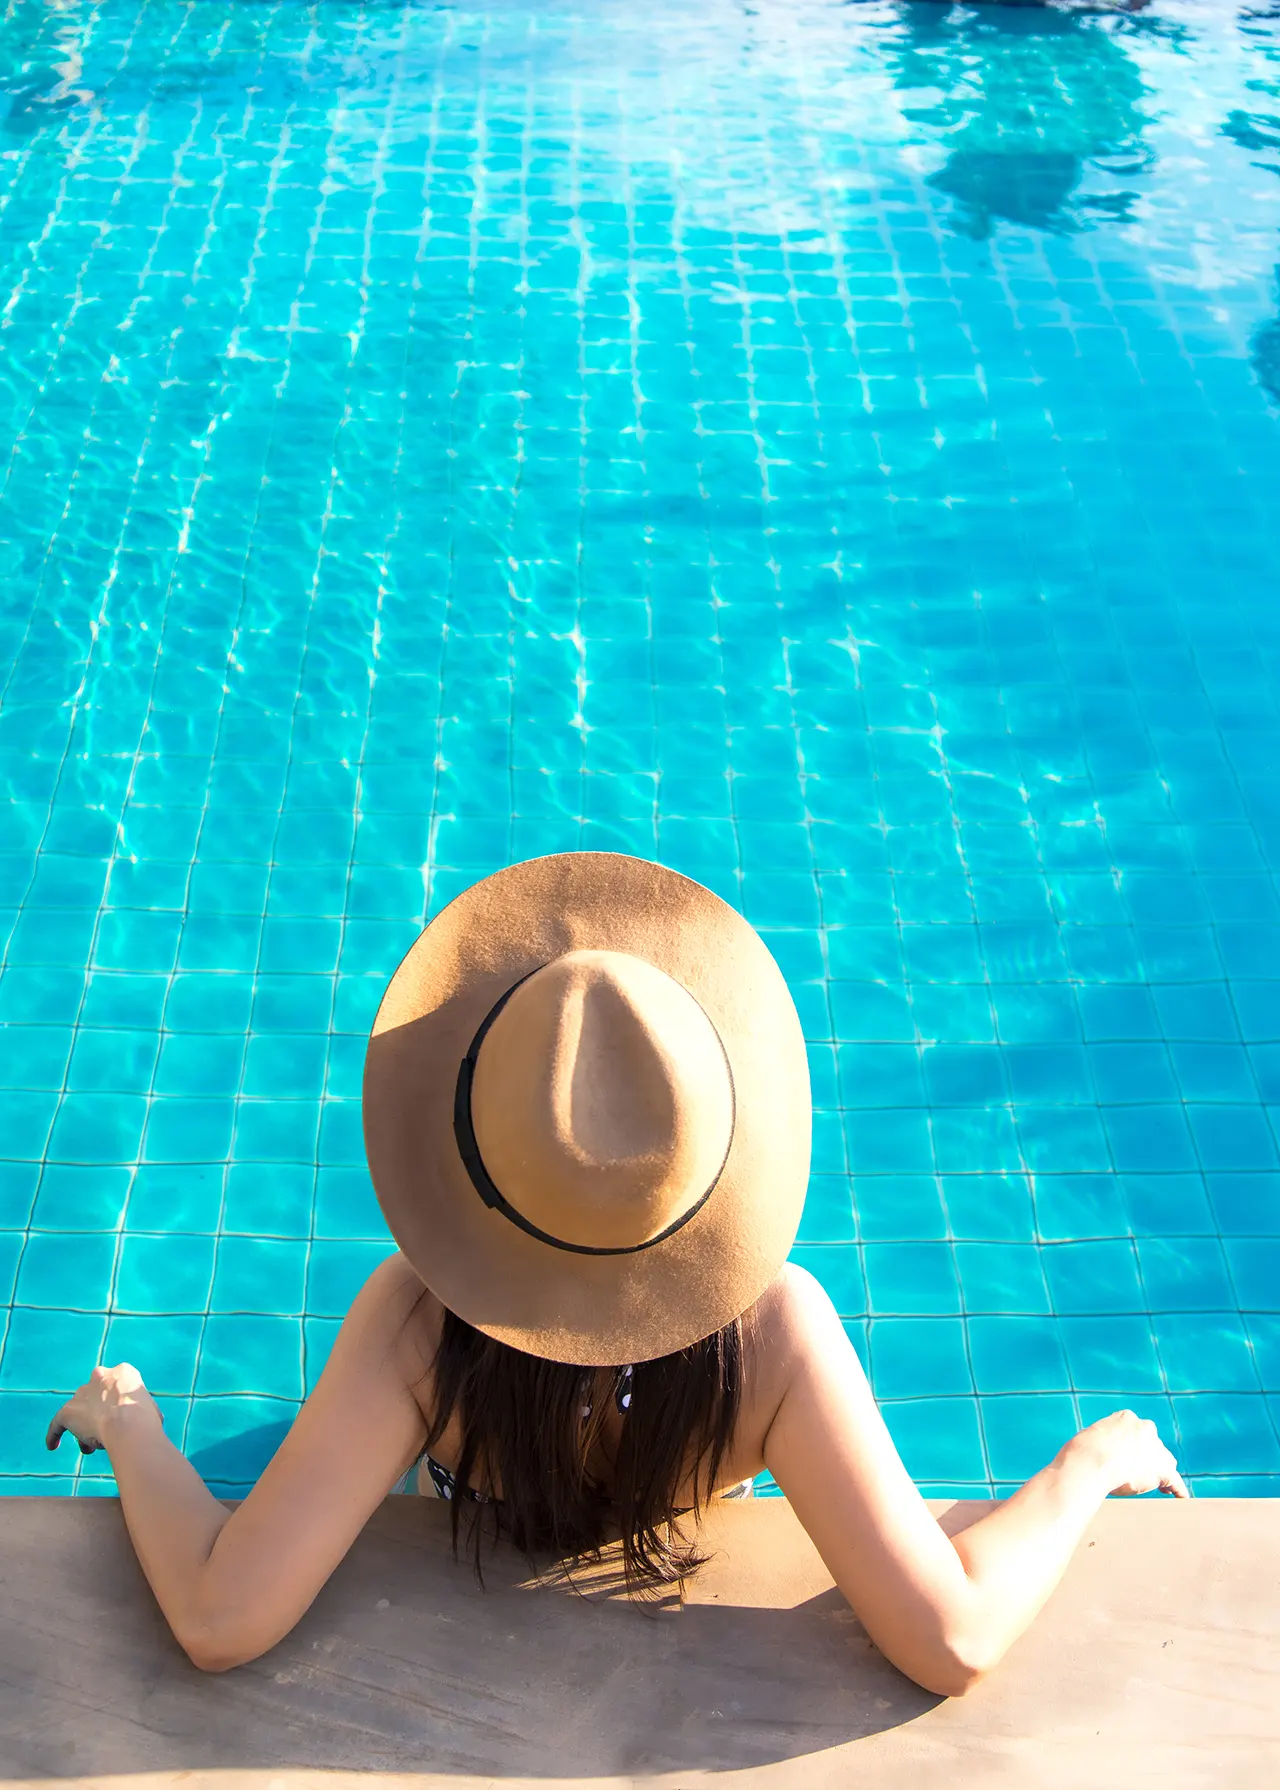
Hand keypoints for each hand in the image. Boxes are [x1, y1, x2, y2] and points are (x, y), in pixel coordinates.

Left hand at [46, 1363, 161, 1456]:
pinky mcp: (68, 1410)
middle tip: (106, 1431)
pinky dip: (54, 1434)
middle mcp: (101, 1376)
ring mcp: (83, 1392)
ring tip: (90, 1446)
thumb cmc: (146, 1420)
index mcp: (124, 1372)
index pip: (117, 1386)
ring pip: (80, 1411)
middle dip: (99, 1413)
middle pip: (95, 1396)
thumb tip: (145, 1421)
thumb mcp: (151, 1408)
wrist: (128, 1424)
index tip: (121, 1418)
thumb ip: (141, 1409)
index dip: (118, 1404)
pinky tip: (52, 1446)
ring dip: (83, 1427)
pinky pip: (58, 1423)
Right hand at [1070, 1409, 1188, 1498]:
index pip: (1137, 1432)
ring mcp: (1156, 1449)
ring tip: (1159, 1489)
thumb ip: (1101, 1442)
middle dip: (1148, 1458)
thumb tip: (1096, 1452)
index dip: (1133, 1446)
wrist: (1091, 1463)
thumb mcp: (1089, 1438)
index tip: (1128, 1457)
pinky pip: (1176, 1482)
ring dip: (1161, 1473)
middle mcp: (1146, 1428)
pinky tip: (1181, 1498)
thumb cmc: (1082, 1453)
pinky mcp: (1164, 1470)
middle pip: (1153, 1445)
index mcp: (1126, 1418)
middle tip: (1138, 1474)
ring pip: (1165, 1462)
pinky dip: (1178, 1490)